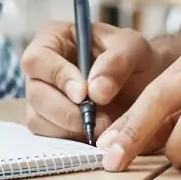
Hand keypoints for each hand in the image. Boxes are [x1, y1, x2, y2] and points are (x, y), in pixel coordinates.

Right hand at [21, 19, 165, 141]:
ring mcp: (41, 99)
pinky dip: (72, 140)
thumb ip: (117, 61)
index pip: (38, 59)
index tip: (84, 93)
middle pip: (35, 93)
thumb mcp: (134, 48)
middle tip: (98, 119)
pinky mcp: (48, 125)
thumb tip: (96, 91)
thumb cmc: (135, 58)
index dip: (58, 77)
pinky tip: (96, 134)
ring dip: (71, 128)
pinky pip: (49, 139)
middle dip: (66, 110)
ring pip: (38, 120)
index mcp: (53, 39)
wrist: (145, 85)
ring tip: (104, 125)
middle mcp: (41, 70)